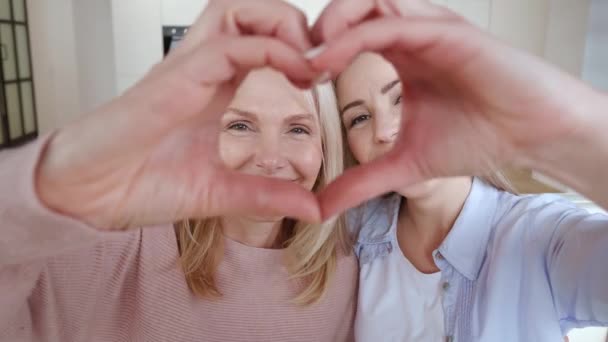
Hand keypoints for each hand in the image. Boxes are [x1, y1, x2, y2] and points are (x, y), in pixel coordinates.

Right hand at [36, 0, 320, 228]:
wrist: (90, 195)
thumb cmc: (143, 185)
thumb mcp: (223, 193)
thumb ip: (268, 195)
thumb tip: (313, 207)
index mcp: (215, 89)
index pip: (259, 40)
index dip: (298, 48)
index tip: (324, 80)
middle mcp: (203, 69)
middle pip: (249, 10)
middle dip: (293, 24)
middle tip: (319, 62)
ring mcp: (188, 69)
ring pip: (236, 8)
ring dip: (281, 24)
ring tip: (307, 61)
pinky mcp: (175, 78)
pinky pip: (227, 44)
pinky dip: (270, 50)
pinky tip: (294, 74)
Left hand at [311, 0, 602, 216]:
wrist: (531, 135)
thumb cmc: (477, 138)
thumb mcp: (404, 164)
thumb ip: (362, 181)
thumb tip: (320, 208)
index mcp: (402, 53)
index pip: (348, 32)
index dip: (316, 51)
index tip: (295, 81)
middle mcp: (411, 32)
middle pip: (352, 7)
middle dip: (316, 30)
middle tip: (293, 65)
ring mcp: (428, 27)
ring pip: (368, 2)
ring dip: (331, 24)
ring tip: (308, 60)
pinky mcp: (446, 32)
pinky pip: (391, 23)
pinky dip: (353, 38)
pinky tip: (327, 63)